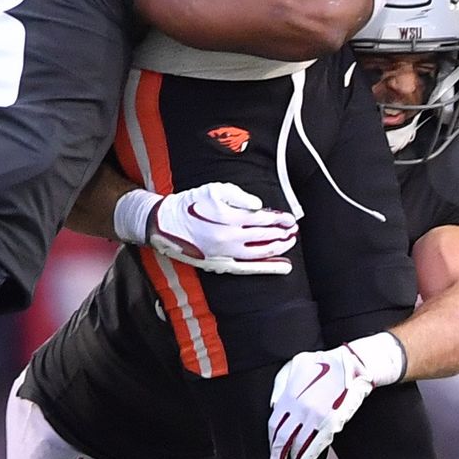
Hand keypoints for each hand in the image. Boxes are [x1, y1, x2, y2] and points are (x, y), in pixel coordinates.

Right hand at [117, 181, 295, 275]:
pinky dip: (268, 267)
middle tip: (293, 230)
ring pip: (260, 253)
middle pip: (263, 236)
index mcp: (228, 218)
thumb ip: (239, 197)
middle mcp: (228, 238)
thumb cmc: (189, 204)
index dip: (278, 219)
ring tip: (290, 243)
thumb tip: (259, 206)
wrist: (165, 224)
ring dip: (278, 248)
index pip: (261, 219)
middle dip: (281, 233)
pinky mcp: (221, 265)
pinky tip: (282, 266)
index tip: (290, 218)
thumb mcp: (213, 190)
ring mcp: (225, 254)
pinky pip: (249, 268)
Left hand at [267, 333, 404, 458]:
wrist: (353, 363)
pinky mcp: (332, 423)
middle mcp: (300, 408)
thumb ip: (280, 384)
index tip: (272, 450)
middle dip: (278, 456)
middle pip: (283, 439)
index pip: (274, 425)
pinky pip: (316, 447)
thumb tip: (273, 405)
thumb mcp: (295, 364)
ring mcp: (316, 417)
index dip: (272, 441)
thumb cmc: (325, 362)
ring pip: (299, 446)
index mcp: (289, 395)